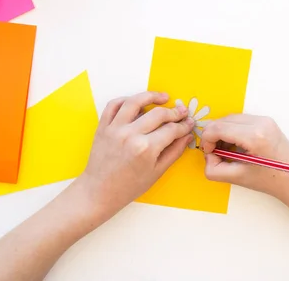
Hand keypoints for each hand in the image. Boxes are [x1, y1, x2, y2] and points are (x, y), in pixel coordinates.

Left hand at [77, 92, 194, 217]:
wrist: (99, 191)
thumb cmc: (129, 186)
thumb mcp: (156, 172)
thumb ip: (174, 152)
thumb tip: (187, 136)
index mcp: (146, 149)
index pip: (171, 130)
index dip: (184, 126)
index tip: (189, 123)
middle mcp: (130, 135)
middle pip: (158, 114)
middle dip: (174, 112)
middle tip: (182, 112)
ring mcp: (115, 128)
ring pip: (135, 101)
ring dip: (152, 96)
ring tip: (164, 97)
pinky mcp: (103, 126)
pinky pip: (114, 105)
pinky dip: (126, 99)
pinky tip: (137, 102)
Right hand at [201, 115, 288, 199]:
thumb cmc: (270, 181)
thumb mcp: (238, 178)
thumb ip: (214, 169)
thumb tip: (207, 156)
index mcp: (254, 137)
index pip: (217, 128)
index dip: (206, 140)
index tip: (208, 153)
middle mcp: (260, 123)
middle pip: (222, 120)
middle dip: (213, 136)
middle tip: (216, 154)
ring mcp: (265, 119)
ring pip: (230, 118)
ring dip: (222, 132)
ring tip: (227, 151)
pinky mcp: (267, 120)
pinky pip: (240, 120)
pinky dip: (233, 130)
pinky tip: (236, 146)